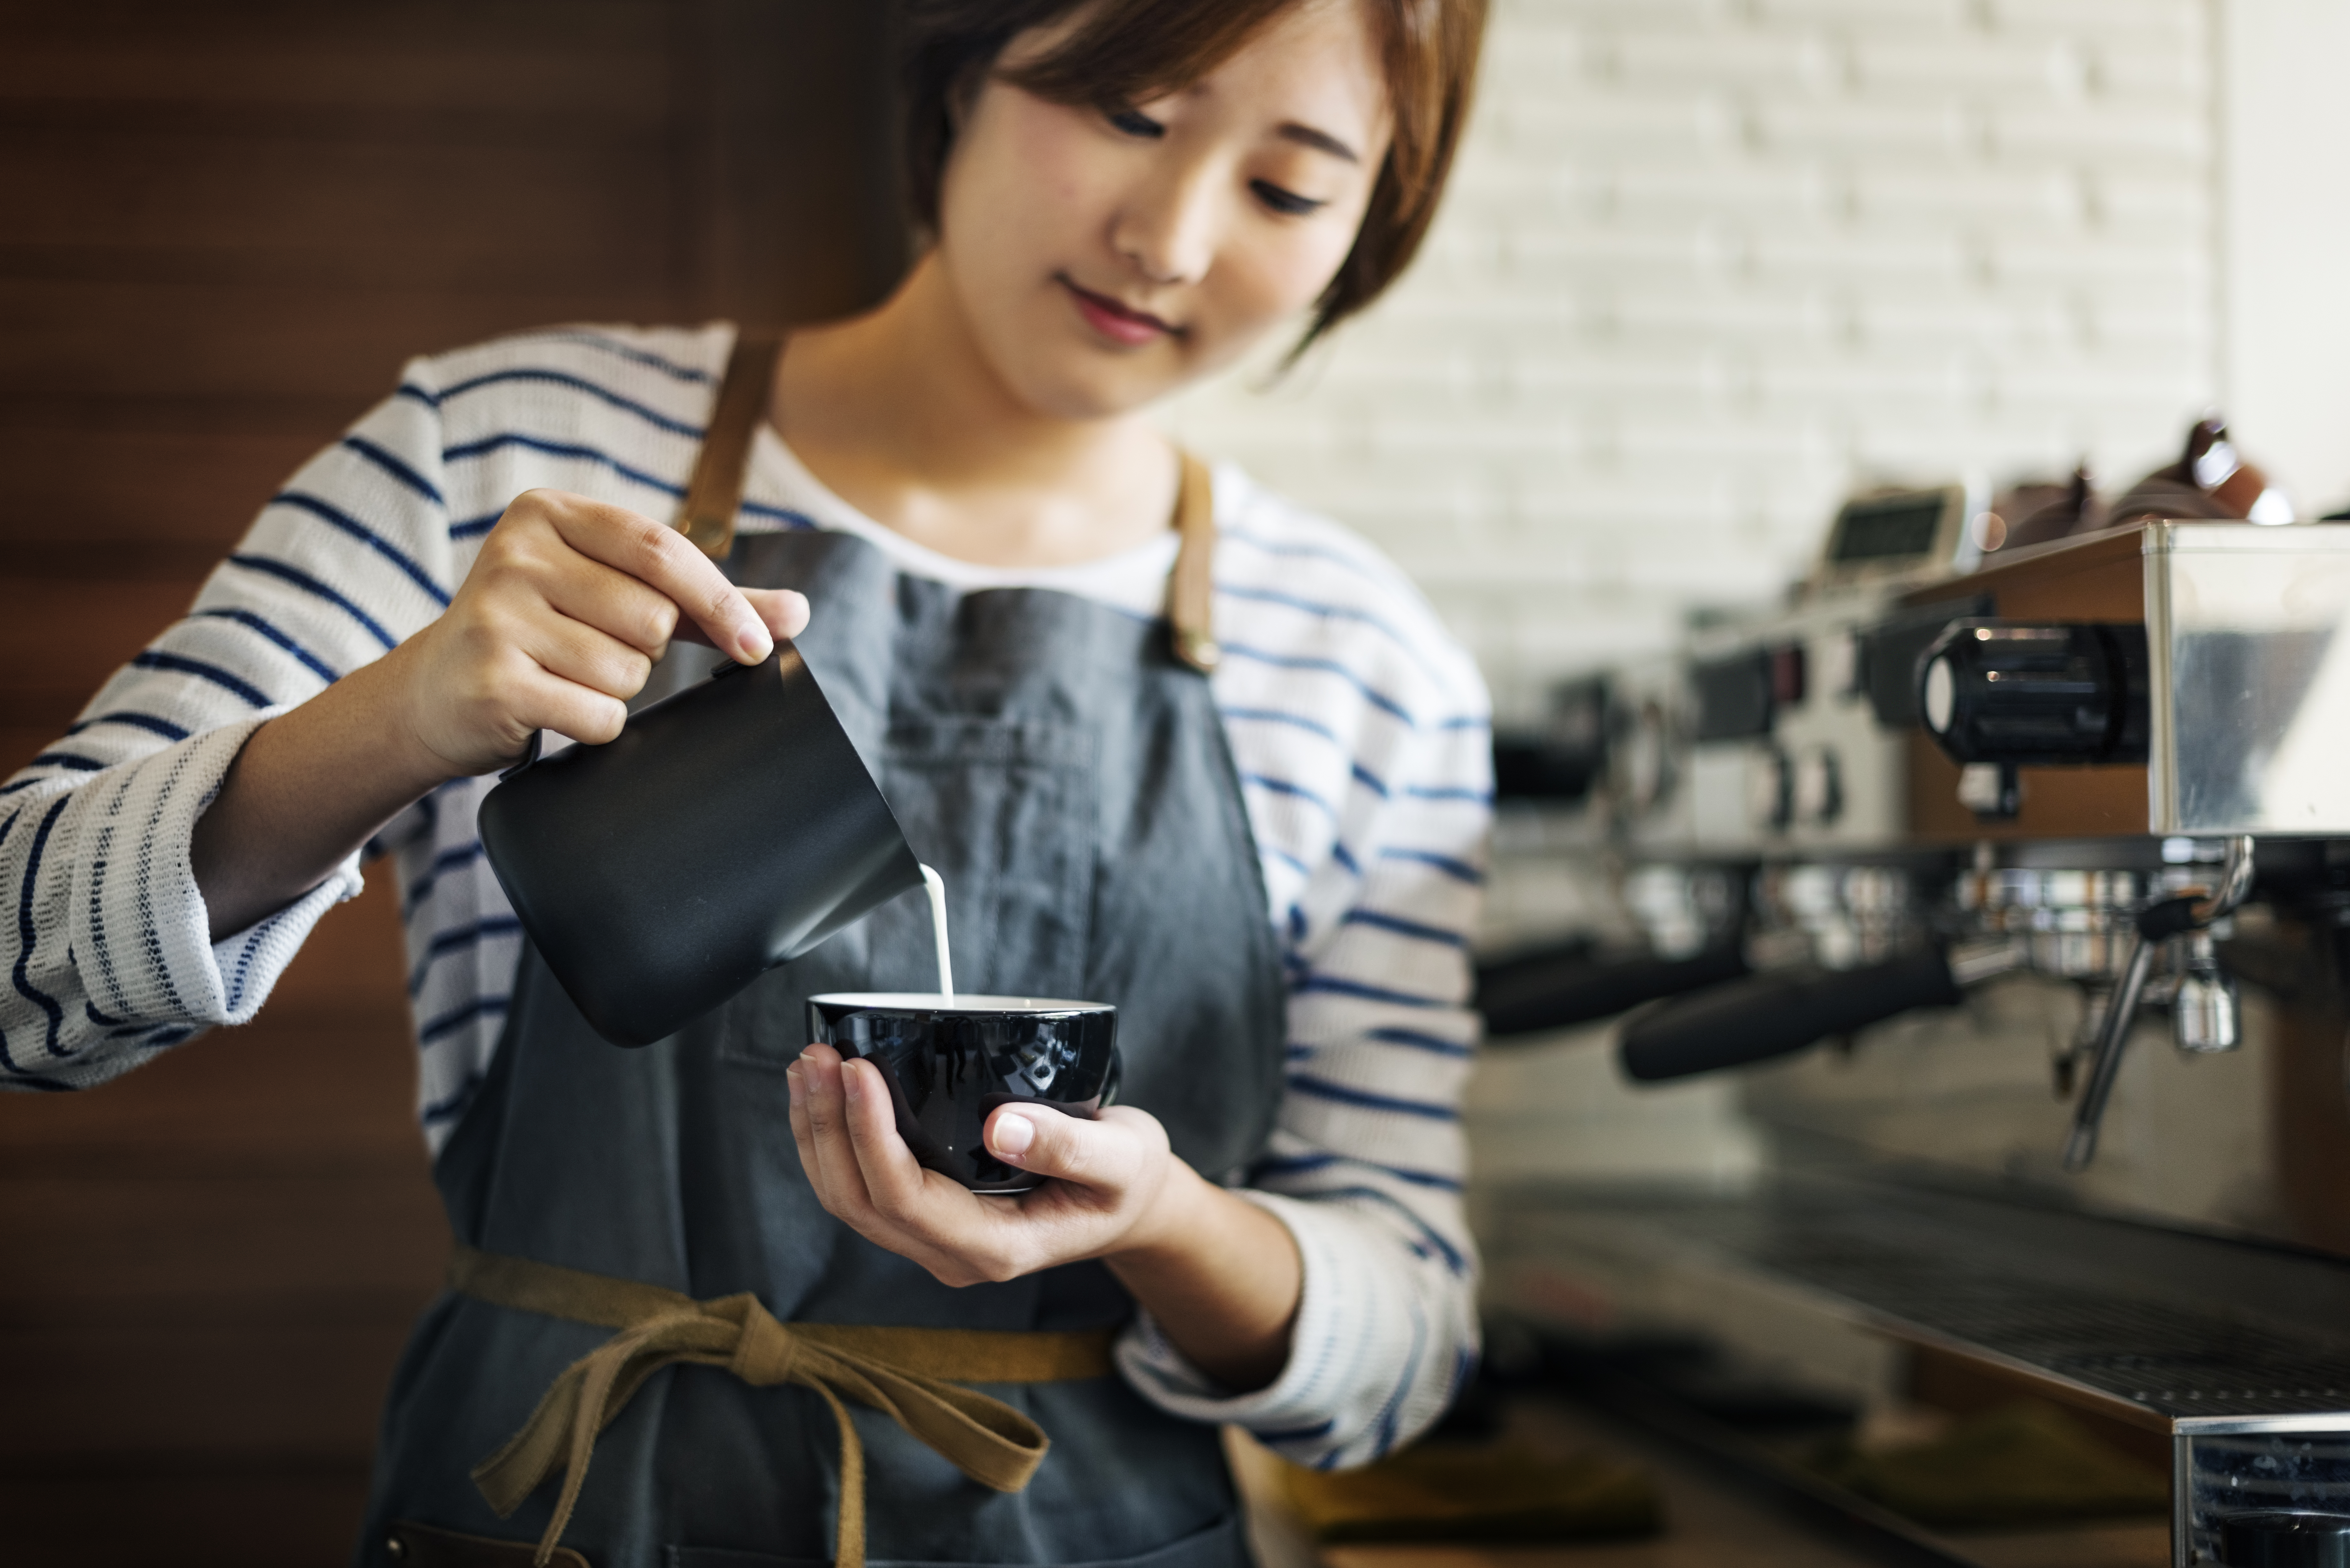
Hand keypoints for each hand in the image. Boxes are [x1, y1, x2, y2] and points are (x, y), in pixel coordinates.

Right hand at [386, 489, 809, 777]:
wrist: (436, 692)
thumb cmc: (543, 634)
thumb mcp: (614, 595)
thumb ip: (703, 600)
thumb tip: (799, 613)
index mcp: (547, 514)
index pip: (662, 550)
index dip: (721, 600)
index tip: (758, 643)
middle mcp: (515, 554)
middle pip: (651, 616)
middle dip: (646, 649)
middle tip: (595, 648)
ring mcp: (496, 616)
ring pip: (627, 670)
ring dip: (616, 687)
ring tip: (565, 674)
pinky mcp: (493, 680)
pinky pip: (598, 714)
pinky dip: (594, 724)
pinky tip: (553, 707)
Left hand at [785, 1043, 1193, 1286]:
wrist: (1128, 1206)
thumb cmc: (1125, 1181)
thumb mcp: (1122, 1159)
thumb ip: (1068, 1146)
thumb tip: (1000, 1125)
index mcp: (995, 1248)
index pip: (905, 1198)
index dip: (870, 1134)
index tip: (858, 1069)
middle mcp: (952, 1255)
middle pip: (860, 1201)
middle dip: (828, 1127)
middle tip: (815, 1057)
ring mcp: (934, 1240)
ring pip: (848, 1198)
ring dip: (818, 1131)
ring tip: (806, 1066)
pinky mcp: (925, 1215)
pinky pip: (860, 1187)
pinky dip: (833, 1138)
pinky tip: (825, 1094)